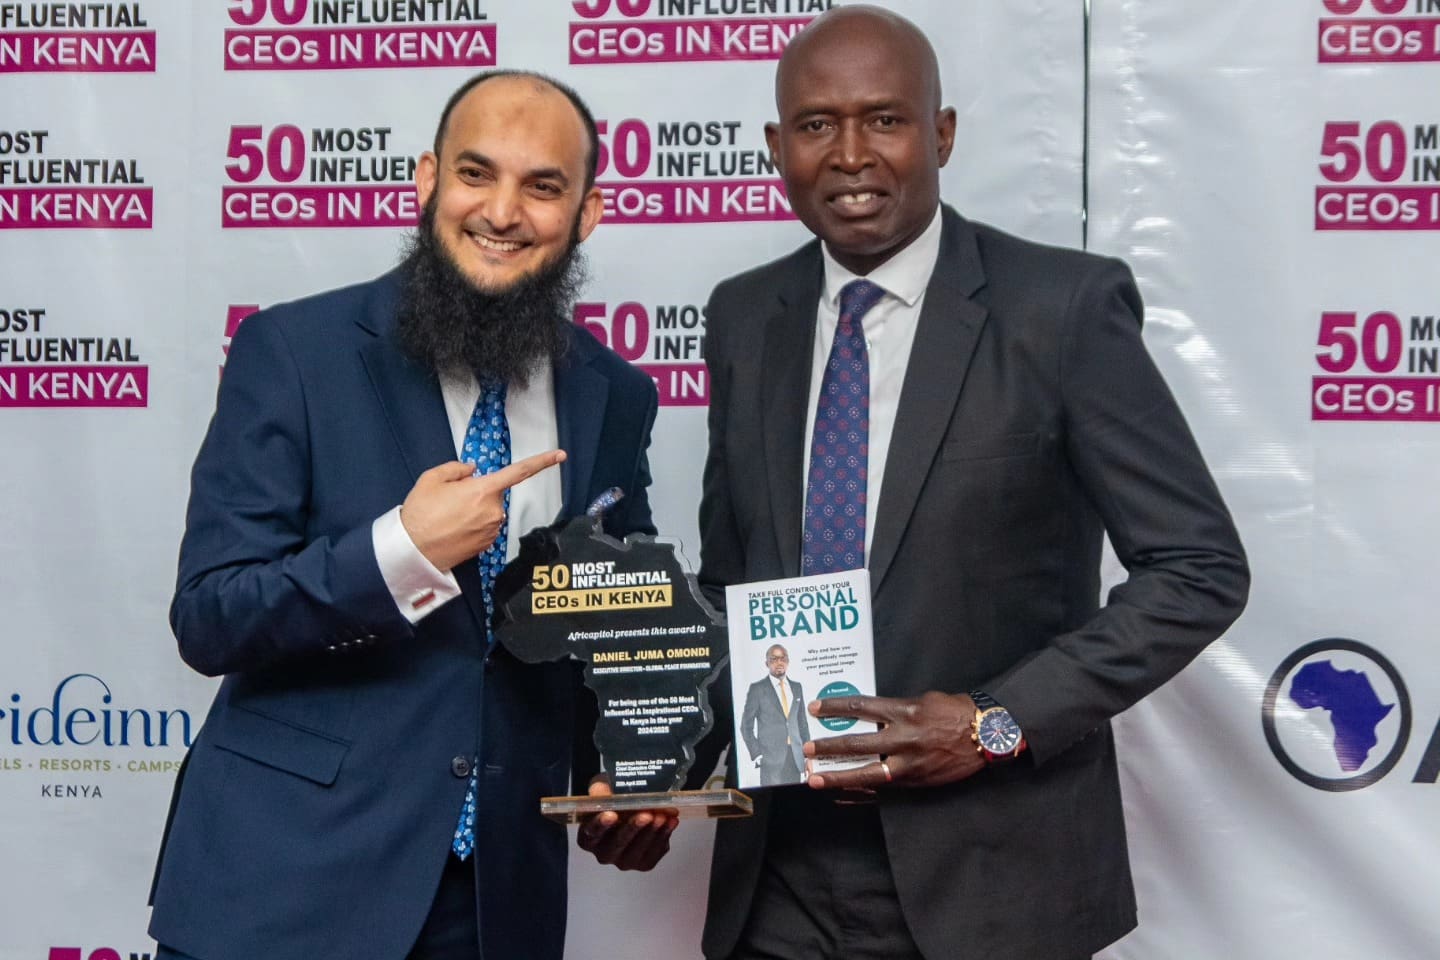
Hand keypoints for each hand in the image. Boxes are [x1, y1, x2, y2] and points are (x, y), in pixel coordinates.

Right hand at [399, 450, 565, 570]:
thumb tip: (472, 470)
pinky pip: (486, 528)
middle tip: (450, 501)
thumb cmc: (420, 514)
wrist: (413, 551)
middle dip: (477, 493)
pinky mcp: (487, 545)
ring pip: (489, 512)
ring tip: (448, 517)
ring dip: (475, 511)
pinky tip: (454, 529)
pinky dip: (474, 526)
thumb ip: (457, 469)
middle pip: (492, 494)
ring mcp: (492, 530)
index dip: (541, 462)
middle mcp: (493, 511)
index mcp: (482, 490)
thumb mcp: (431, 479)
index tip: (560, 455)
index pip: (519, 472)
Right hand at [576, 779, 677, 871]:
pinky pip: (654, 853)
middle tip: (645, 815)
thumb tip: (603, 792)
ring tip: (662, 816)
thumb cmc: (613, 799)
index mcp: (588, 837)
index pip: (591, 834)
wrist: (631, 807)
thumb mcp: (603, 788)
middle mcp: (604, 853)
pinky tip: (670, 822)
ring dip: (651, 833)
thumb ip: (600, 790)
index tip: (611, 814)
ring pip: (637, 851)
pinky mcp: (644, 862)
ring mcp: (624, 860)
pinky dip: (664, 836)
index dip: (600, 825)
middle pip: (616, 845)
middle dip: (632, 829)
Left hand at [803, 692, 985, 790]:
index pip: (861, 707)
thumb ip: (895, 710)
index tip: (815, 709)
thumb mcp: (922, 701)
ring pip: (867, 773)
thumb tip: (869, 717)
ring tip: (815, 780)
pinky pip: (883, 789)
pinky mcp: (916, 781)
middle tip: (806, 750)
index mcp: (904, 711)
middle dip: (829, 747)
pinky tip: (842, 796)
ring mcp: (909, 763)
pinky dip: (861, 793)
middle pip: (858, 743)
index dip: (835, 708)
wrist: (986, 735)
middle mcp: (904, 738)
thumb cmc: (955, 712)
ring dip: (839, 777)